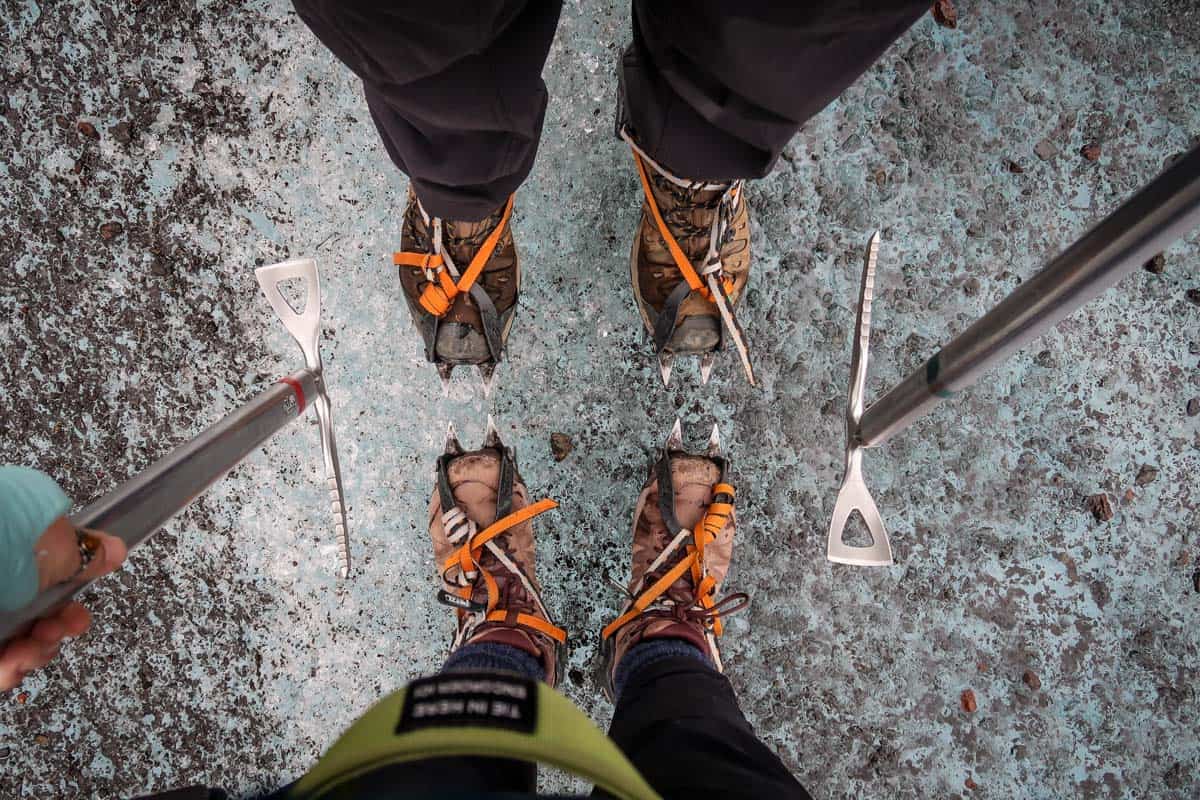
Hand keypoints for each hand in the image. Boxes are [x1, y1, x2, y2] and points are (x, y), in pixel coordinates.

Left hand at [0, 517, 125, 689]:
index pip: (47, 583)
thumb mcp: (58, 543)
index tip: (77, 615)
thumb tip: (115, 549)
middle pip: (34, 619)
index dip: (68, 603)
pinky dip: (8, 670)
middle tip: (57, 629)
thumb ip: (87, 553)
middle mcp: (1, 587)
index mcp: (17, 555)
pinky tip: (13, 663)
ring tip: (29, 650)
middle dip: (55, 632)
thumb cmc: (8, 544)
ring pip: (15, 646)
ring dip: (34, 654)